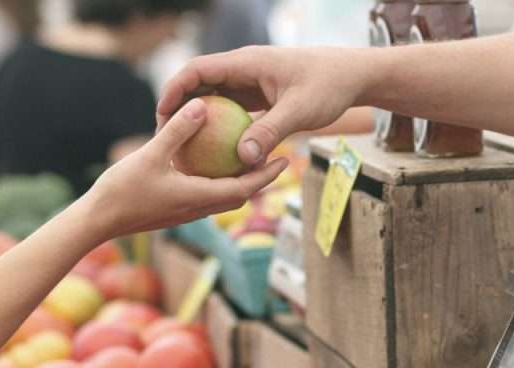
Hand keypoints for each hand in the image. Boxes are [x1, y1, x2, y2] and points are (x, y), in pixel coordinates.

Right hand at [84, 98, 288, 239]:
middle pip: (240, 195)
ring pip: (223, 197)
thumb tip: (202, 105)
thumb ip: (177, 131)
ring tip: (251, 159)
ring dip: (240, 181)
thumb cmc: (122, 190)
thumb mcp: (150, 155)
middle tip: (278, 157)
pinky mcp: (174, 210)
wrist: (97, 221)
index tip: (285, 159)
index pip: (244, 188)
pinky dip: (217, 181)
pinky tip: (211, 164)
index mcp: (198, 197)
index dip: (267, 175)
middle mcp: (197, 208)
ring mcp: (186, 212)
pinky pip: (205, 195)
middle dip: (261, 178)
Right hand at [157, 46, 368, 166]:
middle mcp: (244, 69)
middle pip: (199, 84)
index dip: (174, 90)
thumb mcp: (300, 111)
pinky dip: (220, 127)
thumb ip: (270, 132)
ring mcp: (251, 82)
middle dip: (179, 107)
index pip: (198, 70)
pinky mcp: (259, 95)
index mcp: (247, 63)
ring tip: (183, 147)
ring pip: (214, 97)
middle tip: (164, 137)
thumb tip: (242, 159)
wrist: (352, 76)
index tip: (161, 115)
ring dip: (198, 119)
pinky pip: (231, 110)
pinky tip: (214, 153)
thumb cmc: (329, 86)